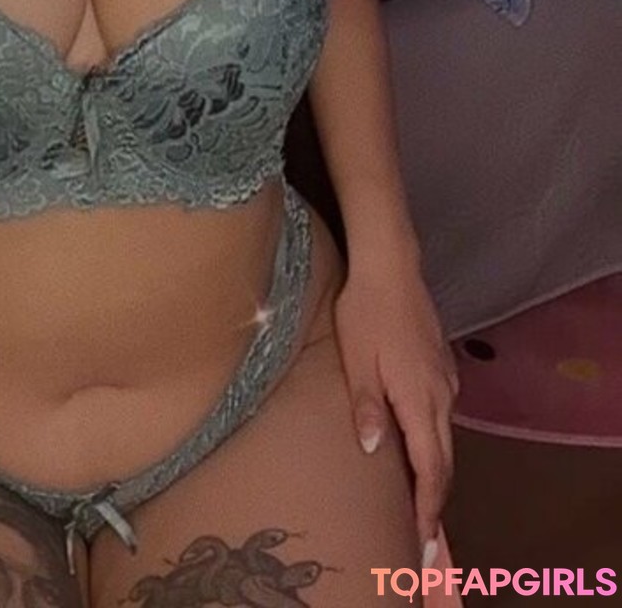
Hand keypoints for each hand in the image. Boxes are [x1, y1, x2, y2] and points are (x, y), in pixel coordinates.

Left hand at [333, 261, 458, 554]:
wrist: (391, 265)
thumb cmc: (366, 312)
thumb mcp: (356, 360)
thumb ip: (366, 407)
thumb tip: (372, 452)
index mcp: (420, 399)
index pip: (431, 466)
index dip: (428, 505)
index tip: (424, 537)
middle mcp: (441, 394)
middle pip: (444, 458)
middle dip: (435, 498)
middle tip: (425, 533)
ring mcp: (445, 378)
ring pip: (446, 435)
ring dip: (436, 469)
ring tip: (420, 496)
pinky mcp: (442, 364)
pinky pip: (443, 413)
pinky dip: (434, 439)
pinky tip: (419, 442)